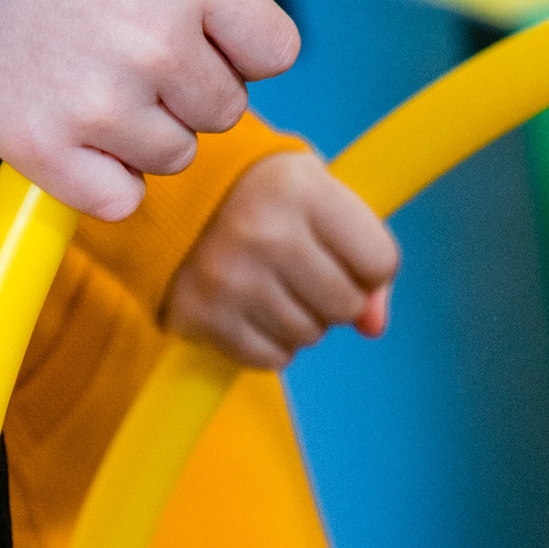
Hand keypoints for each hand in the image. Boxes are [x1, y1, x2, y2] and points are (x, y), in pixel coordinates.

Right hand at [0, 0, 297, 218]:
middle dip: (190, 88)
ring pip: (175, 155)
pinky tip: (79, 133)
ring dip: (145, 131)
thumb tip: (246, 7)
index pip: (275, 52)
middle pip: (227, 109)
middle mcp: (155, 45)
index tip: (209, 39)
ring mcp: (100, 102)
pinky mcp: (46, 148)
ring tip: (94, 80)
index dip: (243, 48)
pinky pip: (118, 198)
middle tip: (133, 54)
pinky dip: (102, 178)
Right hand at [163, 148, 397, 366]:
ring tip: (271, 285)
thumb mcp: (319, 200)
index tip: (343, 252)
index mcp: (302, 189)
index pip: (380, 262)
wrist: (168, 198)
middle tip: (301, 271)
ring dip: (301, 320)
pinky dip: (269, 342)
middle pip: (347, 305)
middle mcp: (266, 232)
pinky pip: (271, 358)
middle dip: (335, 297)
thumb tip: (374, 327)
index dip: (369, 266)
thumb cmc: (263, 198)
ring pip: (310, 335)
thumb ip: (364, 256)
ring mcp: (231, 278)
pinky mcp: (204, 316)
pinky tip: (249, 307)